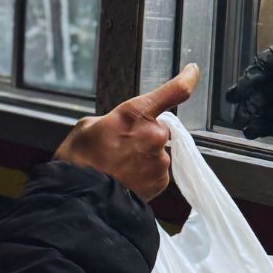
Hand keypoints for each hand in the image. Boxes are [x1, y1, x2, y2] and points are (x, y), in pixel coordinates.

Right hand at [55, 65, 199, 200]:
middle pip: (158, 129)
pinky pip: (156, 172)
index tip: (193, 72)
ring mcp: (160, 160)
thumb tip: (118, 127)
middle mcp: (154, 134)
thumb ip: (112, 120)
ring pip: (156, 152)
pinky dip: (144, 174)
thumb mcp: (88, 127)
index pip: (174, 91)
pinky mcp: (161, 182)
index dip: (187, 79)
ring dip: (142, 157)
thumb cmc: (79, 161)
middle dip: (143, 135)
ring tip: (117, 167)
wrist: (81, 200)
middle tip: (118, 148)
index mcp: (136, 113)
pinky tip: (124, 179)